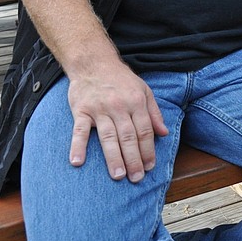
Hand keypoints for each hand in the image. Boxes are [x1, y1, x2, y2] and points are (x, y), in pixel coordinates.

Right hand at [66, 62, 168, 181]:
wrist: (94, 62)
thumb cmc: (121, 79)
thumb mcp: (144, 90)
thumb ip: (154, 112)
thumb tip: (164, 133)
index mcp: (136, 102)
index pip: (144, 131)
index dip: (148, 150)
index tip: (150, 167)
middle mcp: (119, 106)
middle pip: (128, 137)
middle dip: (134, 159)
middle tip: (136, 178)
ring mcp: (99, 109)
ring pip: (108, 137)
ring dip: (114, 158)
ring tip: (118, 176)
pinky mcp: (81, 110)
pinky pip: (79, 130)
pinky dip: (77, 146)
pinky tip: (77, 162)